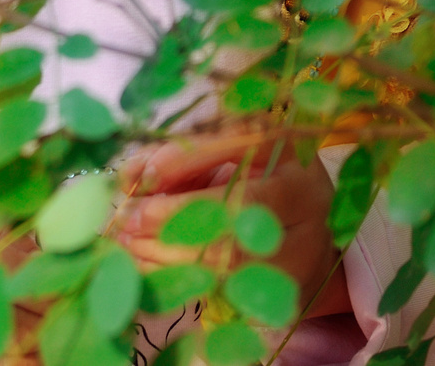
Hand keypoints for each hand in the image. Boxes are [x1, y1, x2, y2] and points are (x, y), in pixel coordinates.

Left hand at [112, 131, 345, 317]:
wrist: (303, 240)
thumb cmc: (252, 184)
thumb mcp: (223, 158)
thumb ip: (179, 159)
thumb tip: (130, 176)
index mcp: (288, 150)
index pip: (240, 144)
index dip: (189, 160)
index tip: (146, 174)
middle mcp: (303, 196)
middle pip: (240, 208)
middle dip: (176, 215)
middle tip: (131, 219)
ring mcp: (301, 247)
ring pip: (232, 256)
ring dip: (171, 252)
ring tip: (130, 244)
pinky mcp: (285, 290)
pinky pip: (226, 286)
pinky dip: (179, 277)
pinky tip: (146, 267)